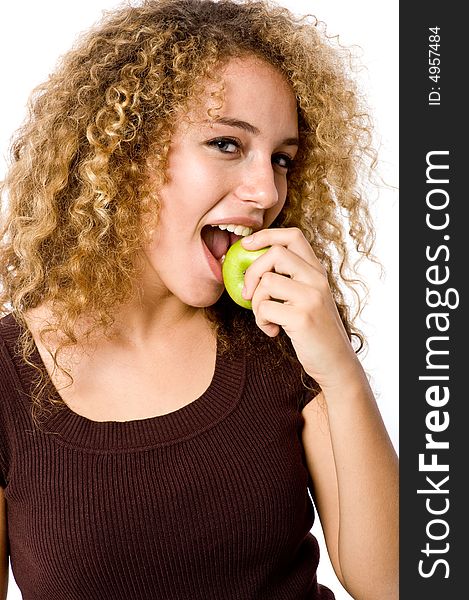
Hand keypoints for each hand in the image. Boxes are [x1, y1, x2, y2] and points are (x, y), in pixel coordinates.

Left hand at [241, 227, 363, 390]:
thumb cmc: (314, 331)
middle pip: (275, 253)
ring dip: (255, 302)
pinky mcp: (302, 317)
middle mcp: (317, 279)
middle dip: (252, 272)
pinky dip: (261, 321)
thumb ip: (289, 280)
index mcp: (317, 271)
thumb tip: (249, 266)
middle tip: (247, 293)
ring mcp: (311, 297)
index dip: (265, 235)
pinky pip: (264, 308)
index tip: (246, 246)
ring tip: (266, 317)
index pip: (293, 236)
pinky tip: (274, 331)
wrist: (335, 363)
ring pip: (266, 282)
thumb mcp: (307, 298)